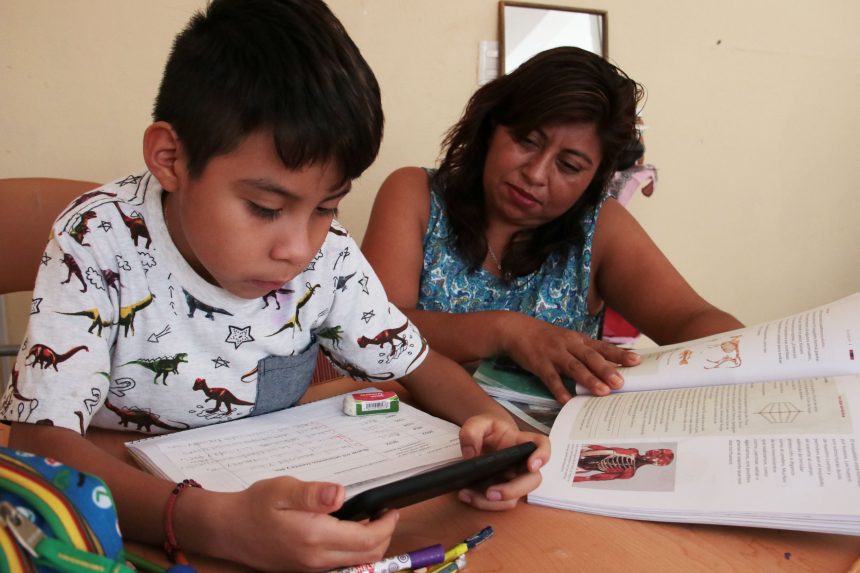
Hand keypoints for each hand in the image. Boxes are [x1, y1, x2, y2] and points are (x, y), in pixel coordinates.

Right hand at [213, 476, 398, 571]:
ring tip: (371, 521)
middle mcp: (316, 559)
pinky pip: (339, 564)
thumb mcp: (283, 489)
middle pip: (367, 556)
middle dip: (383, 536)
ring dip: (369, 545)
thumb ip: (313, 493)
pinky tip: (349, 532)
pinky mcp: (304, 569)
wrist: (227, 529)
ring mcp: (310, 567)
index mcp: (315, 537)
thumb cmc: (255, 506)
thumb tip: (340, 493)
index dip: (386, 526)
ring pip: (355, 563)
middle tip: (385, 514)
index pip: (367, 540)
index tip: (391, 510)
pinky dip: (353, 551)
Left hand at [455, 415, 549, 510]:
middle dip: (513, 490)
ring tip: (468, 494)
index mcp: (521, 442)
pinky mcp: (501, 491)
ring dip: (493, 502)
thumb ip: (472, 432)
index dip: (542, 455)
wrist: (479, 440)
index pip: (541, 445)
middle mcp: (522, 463)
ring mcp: (513, 479)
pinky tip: (466, 495)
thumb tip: (470, 454)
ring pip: (514, 498)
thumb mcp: (476, 423)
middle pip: (532, 480)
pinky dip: (481, 503)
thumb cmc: (485, 430)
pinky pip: (498, 503)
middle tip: (490, 493)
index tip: (532, 465)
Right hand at [499, 313, 639, 401]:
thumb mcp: (568, 339)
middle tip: (621, 382)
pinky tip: (566, 400)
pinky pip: (550, 378)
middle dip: (607, 369)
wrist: (516, 329)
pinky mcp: (539, 364)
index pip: (602, 347)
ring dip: (589, 379)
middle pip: (591, 357)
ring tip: (602, 391)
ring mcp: (554, 354)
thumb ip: (586, 352)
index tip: (636, 361)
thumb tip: (610, 364)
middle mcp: (569, 345)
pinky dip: (558, 389)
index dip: (619, 354)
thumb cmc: (546, 337)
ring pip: (574, 367)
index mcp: (578, 340)